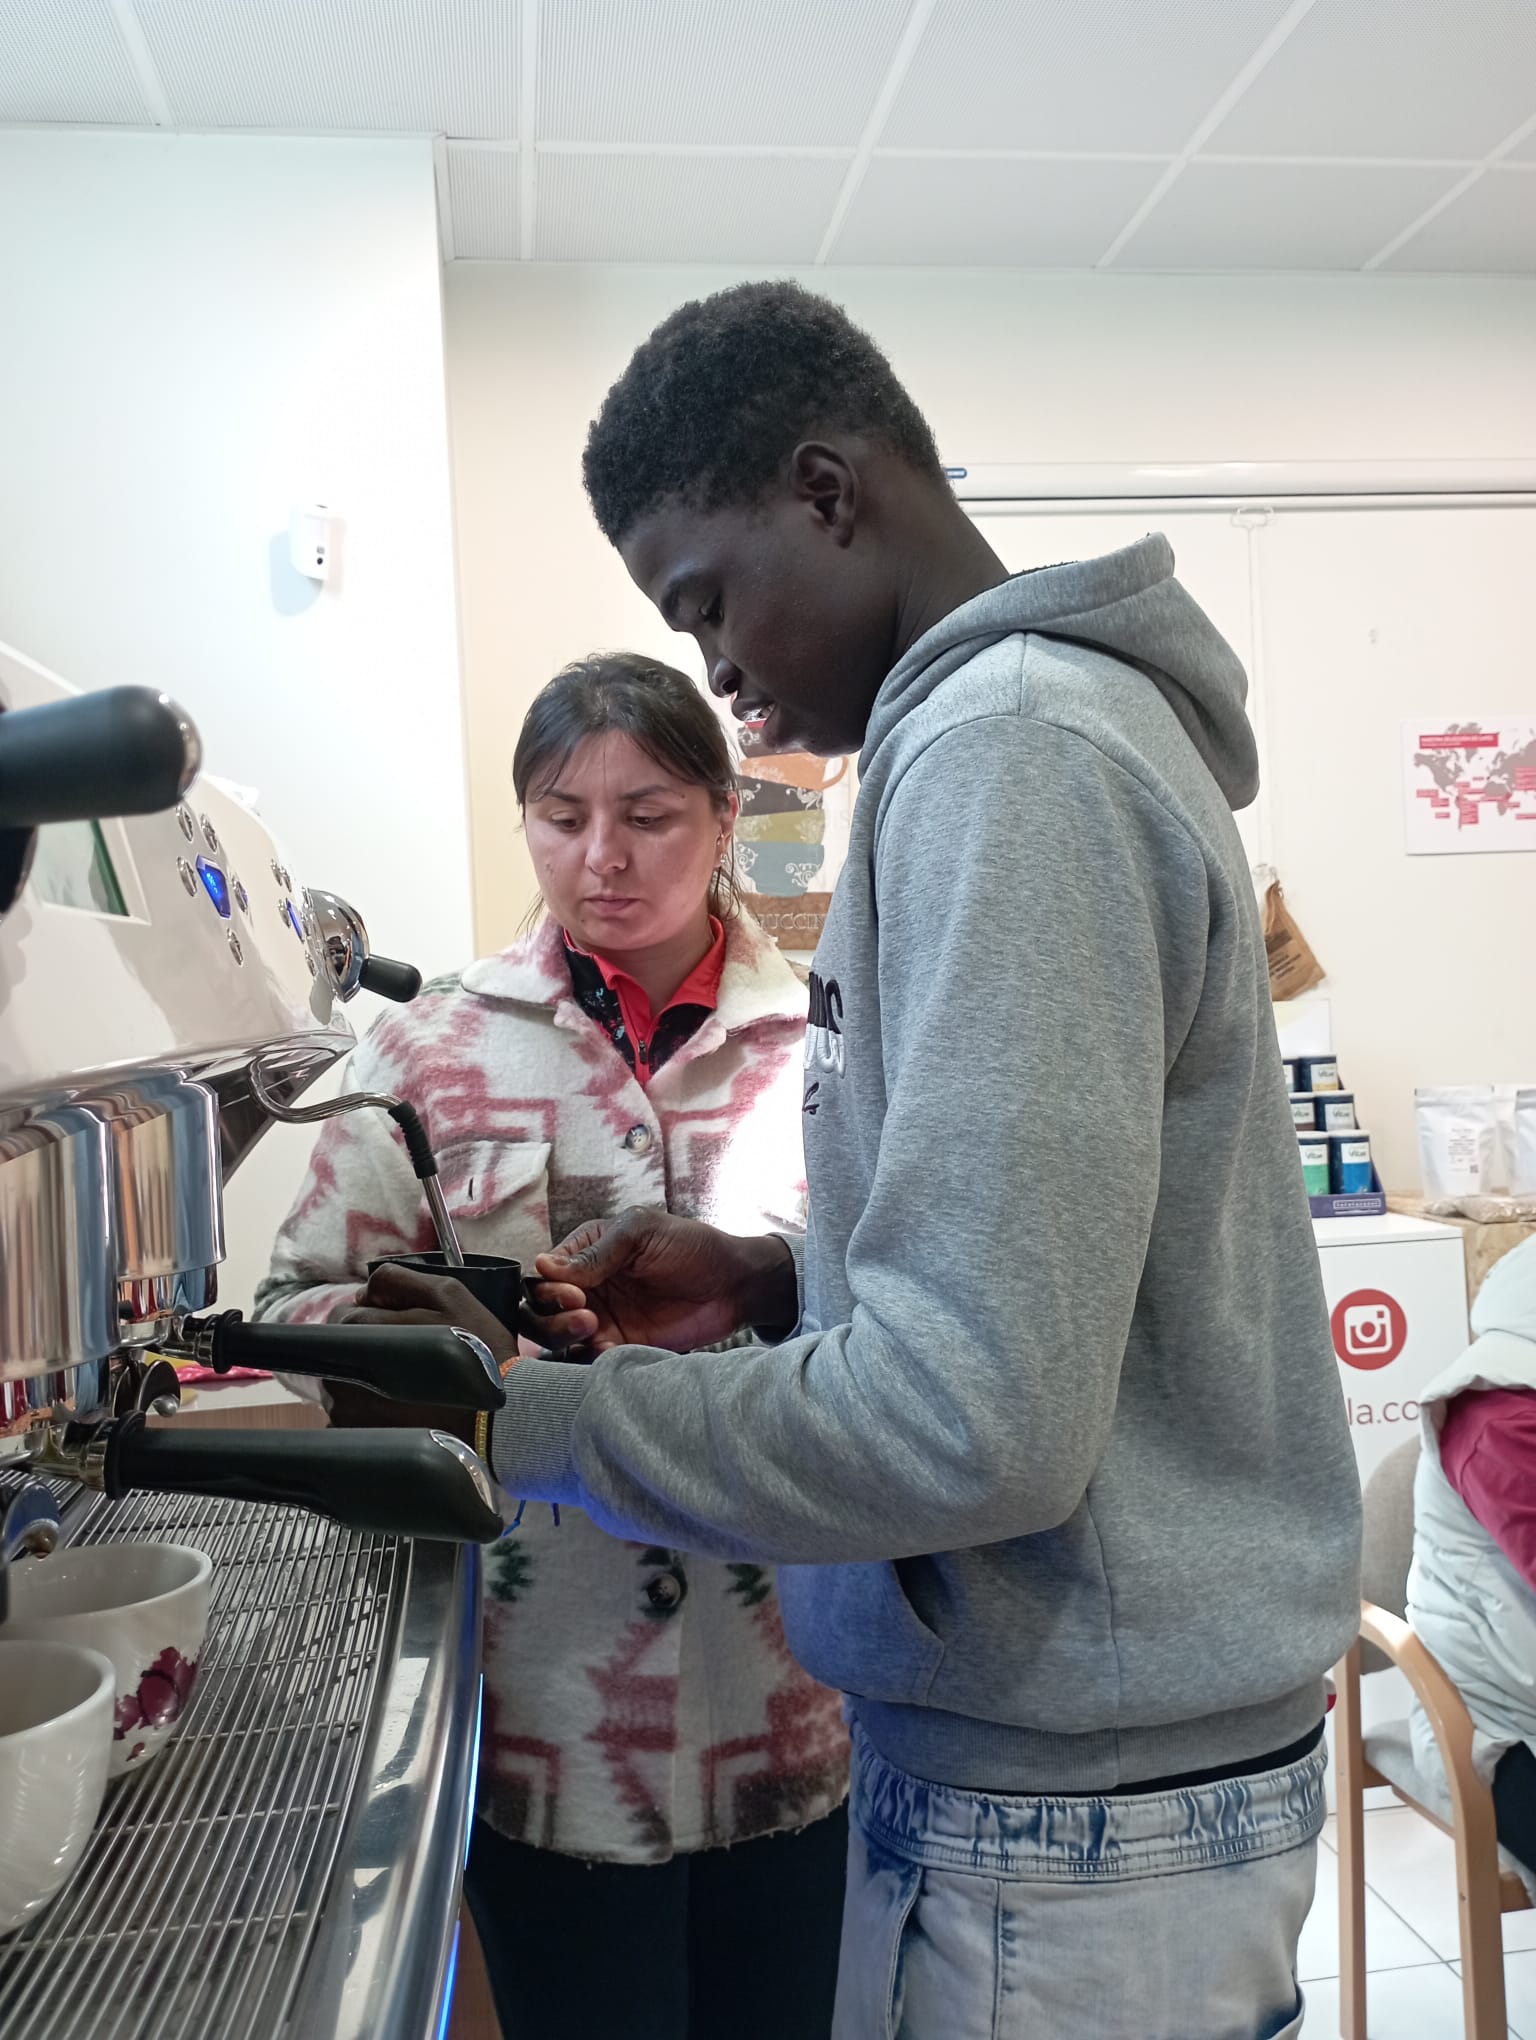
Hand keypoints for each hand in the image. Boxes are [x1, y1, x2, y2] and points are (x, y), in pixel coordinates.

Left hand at [321, 1262, 594, 1438]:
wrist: (498, 1422)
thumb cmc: (477, 1353)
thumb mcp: (449, 1294)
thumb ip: (399, 1278)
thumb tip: (362, 1291)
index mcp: (358, 1333)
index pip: (343, 1314)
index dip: (371, 1312)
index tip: (398, 1321)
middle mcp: (341, 1374)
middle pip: (340, 1349)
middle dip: (367, 1344)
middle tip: (408, 1352)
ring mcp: (346, 1411)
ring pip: (346, 1382)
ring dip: (368, 1377)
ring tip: (410, 1383)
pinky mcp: (358, 1439)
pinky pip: (355, 1414)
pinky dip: (373, 1408)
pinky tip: (405, 1408)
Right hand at [535, 1209, 797, 1353]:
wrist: (734, 1286)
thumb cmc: (692, 1247)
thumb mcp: (641, 1232)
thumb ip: (596, 1251)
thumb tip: (545, 1265)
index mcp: (586, 1254)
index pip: (543, 1276)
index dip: (549, 1289)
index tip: (575, 1294)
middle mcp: (587, 1289)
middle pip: (540, 1312)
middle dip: (550, 1319)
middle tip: (585, 1317)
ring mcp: (602, 1321)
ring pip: (557, 1341)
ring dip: (565, 1340)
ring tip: (597, 1332)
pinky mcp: (620, 1348)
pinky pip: (587, 1361)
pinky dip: (589, 1360)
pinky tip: (611, 1350)